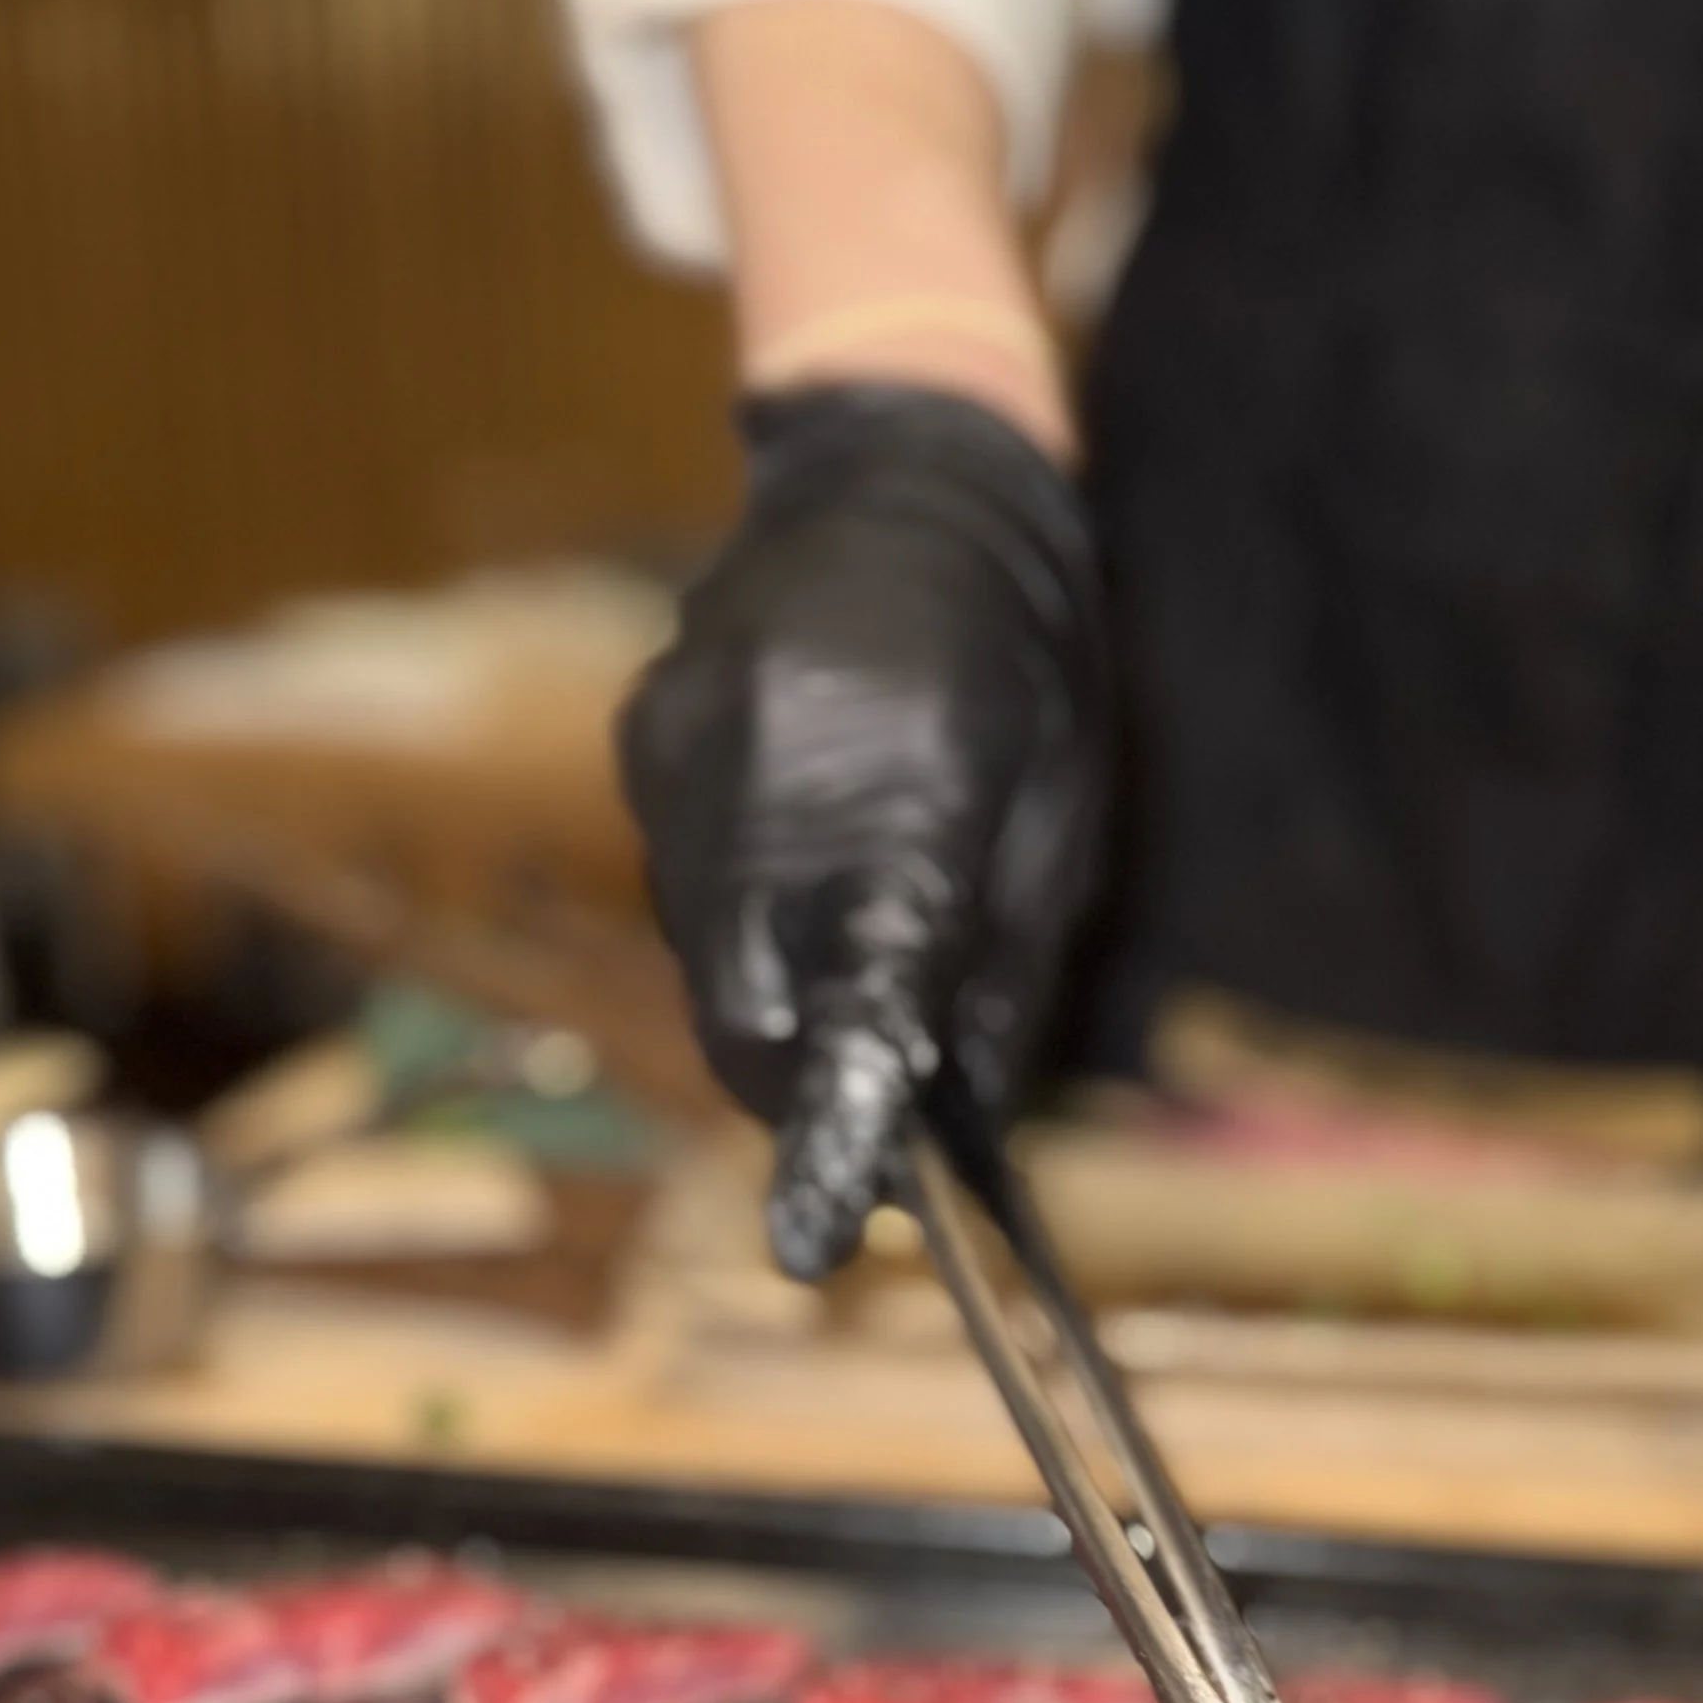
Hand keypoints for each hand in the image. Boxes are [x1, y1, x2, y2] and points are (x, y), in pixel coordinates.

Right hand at [618, 383, 1109, 1279]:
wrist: (909, 466)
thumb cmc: (1024, 652)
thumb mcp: (1058, 820)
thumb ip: (1002, 977)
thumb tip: (956, 1125)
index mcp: (908, 801)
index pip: (857, 1009)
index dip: (835, 1132)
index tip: (819, 1237)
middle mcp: (770, 781)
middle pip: (746, 1017)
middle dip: (798, 1087)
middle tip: (866, 1114)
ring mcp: (684, 754)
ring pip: (706, 961)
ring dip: (772, 998)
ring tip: (848, 942)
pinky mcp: (643, 738)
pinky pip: (684, 883)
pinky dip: (741, 914)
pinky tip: (803, 852)